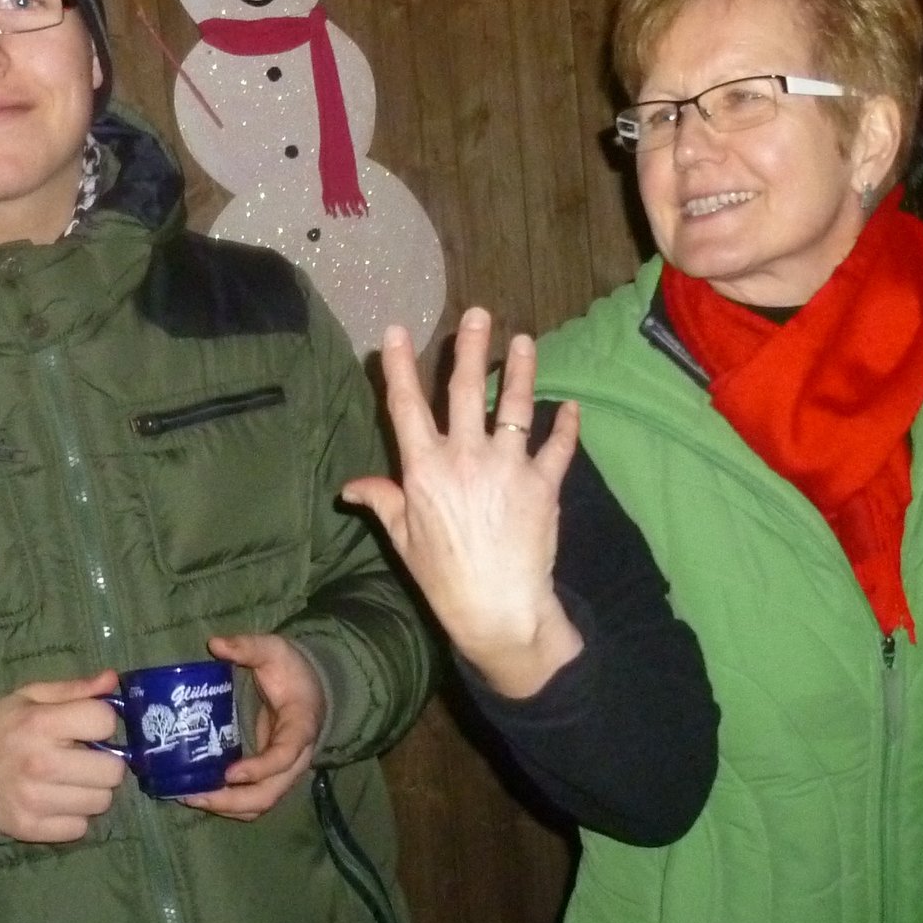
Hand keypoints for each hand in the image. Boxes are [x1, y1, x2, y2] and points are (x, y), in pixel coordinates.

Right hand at [0, 672, 129, 842]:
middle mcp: (40, 764)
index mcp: (40, 724)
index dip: (103, 722)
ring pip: (101, 802)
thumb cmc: (0, 728)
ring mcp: (34, 801)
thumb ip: (74, 689)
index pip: (105, 722)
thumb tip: (111, 679)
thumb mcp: (30, 698)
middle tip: (85, 759)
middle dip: (105, 762)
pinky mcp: (29, 828)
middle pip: (112, 771)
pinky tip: (57, 801)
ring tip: (70, 781)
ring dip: (91, 791)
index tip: (90, 727)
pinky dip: (73, 817)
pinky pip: (79, 828)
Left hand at [174, 632, 323, 819]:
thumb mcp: (274, 651)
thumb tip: (215, 644)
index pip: (285, 755)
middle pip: (270, 793)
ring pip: (261, 803)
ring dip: (227, 807)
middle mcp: (296, 757)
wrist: (312, 688)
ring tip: (191, 797)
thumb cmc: (292, 671)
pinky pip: (252, 800)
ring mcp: (283, 771)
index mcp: (301, 726)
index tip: (229, 773)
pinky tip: (200, 795)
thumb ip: (248, 647)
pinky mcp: (269, 775)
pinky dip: (228, 804)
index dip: (259, 768)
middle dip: (232, 800)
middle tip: (195, 794)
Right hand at [340, 308, 584, 698]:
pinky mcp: (543, 483)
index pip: (406, 406)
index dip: (397, 366)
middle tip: (478, 313)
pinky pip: (558, 446)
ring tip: (524, 342)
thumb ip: (383, 501)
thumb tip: (352, 486)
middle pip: (464, 390)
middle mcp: (465, 458)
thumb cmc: (444, 577)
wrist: (497, 608)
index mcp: (424, 469)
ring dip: (520, 370)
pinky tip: (570, 407)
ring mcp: (507, 467)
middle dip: (470, 347)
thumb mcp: (404, 539)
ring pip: (514, 405)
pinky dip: (566, 425)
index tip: (394, 332)